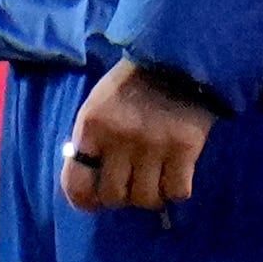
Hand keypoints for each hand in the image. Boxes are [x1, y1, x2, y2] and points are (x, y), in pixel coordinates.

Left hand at [61, 56, 217, 213]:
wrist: (176, 59)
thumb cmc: (131, 85)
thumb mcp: (98, 106)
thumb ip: (92, 141)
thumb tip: (90, 180)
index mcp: (92, 127)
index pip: (77, 183)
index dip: (84, 201)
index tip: (94, 202)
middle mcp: (120, 139)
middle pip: (114, 197)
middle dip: (121, 197)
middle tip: (130, 185)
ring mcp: (154, 144)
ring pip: (147, 199)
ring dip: (150, 196)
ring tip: (154, 182)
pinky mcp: (185, 147)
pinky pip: (178, 191)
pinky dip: (176, 190)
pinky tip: (175, 177)